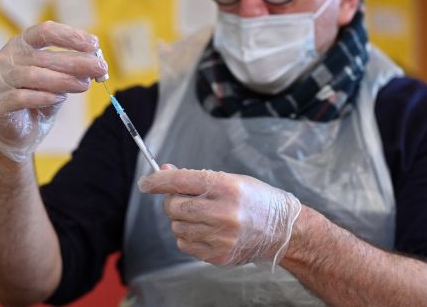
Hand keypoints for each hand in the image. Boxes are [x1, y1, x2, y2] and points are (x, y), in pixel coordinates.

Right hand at [0, 21, 106, 161]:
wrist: (17, 132)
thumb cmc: (38, 98)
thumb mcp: (58, 81)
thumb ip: (72, 72)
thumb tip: (96, 63)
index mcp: (22, 44)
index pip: (45, 31)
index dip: (70, 35)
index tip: (94, 43)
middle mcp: (7, 57)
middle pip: (44, 55)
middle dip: (76, 61)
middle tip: (100, 68)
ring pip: (34, 75)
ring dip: (64, 80)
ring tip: (85, 86)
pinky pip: (22, 97)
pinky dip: (44, 97)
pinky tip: (60, 99)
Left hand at [138, 167, 301, 267]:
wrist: (282, 229)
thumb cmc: (255, 200)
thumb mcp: (229, 179)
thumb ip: (195, 178)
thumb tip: (164, 172)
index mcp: (226, 186)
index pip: (180, 181)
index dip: (157, 181)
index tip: (145, 183)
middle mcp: (223, 212)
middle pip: (174, 206)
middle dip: (172, 202)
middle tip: (183, 200)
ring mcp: (221, 236)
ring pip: (176, 227)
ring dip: (182, 221)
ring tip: (203, 217)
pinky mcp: (219, 255)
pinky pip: (185, 245)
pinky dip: (189, 237)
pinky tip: (208, 231)